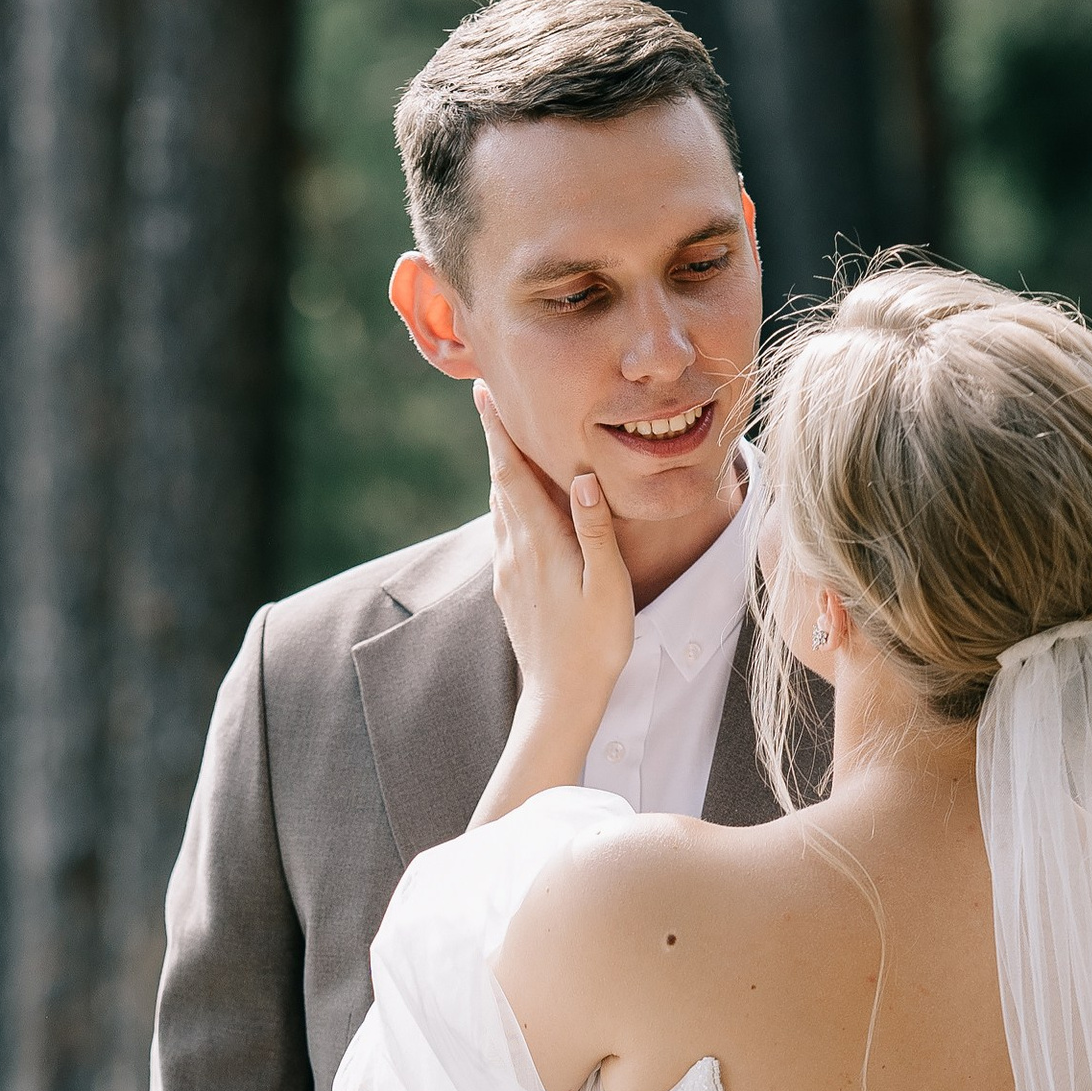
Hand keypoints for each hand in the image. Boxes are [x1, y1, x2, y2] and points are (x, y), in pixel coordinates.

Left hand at [474, 381, 633, 742]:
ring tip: (504, 440)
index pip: (512, 472)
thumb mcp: (607, 584)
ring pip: (499, 506)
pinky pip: (504, 531)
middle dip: (496, 440)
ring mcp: (508, 570)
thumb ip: (594, 529)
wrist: (561, 698)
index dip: (498, 431)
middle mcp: (515, 551)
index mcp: (539, 542)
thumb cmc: (595, 643)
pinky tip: (514, 503)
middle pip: (500, 482)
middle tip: (488, 400)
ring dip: (500, 470)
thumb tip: (583, 477)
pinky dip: (507, 502)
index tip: (484, 393)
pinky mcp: (509, 588)